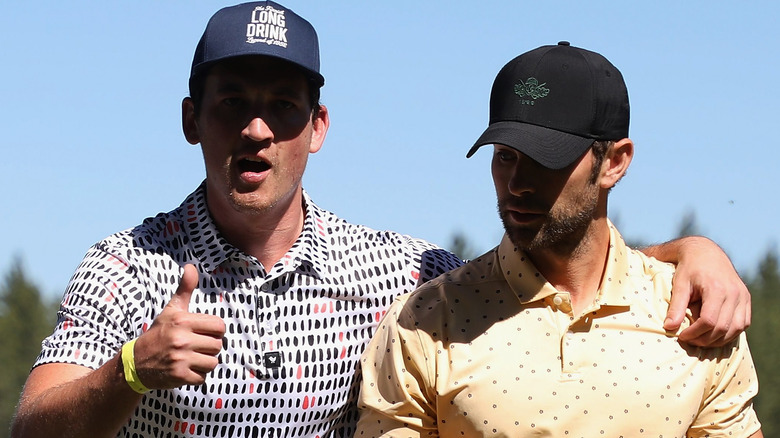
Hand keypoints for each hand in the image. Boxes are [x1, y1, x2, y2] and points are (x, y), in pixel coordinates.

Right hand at [133, 264, 225, 388]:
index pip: (219, 326)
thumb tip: (191, 266)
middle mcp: (181, 340)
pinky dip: (197, 376)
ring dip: (205, 362)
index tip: (203, 332)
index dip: (214, 330)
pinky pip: (203, 378)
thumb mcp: (171, 310)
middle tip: (195, 346)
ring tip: (191, 358)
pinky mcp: (179, 376)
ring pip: (213, 362)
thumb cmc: (159, 333)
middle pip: (217, 345)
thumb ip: (184, 289)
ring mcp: (180, 359)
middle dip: (209, 347)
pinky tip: (185, 369)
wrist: (135, 363)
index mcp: (182, 321)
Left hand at [662, 237, 750, 346]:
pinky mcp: (746, 299)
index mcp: (717, 288)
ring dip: (718, 340)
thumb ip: (676, 306)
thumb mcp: (679, 284)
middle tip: (690, 340)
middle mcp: (734, 293)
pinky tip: (715, 334)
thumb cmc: (689, 268)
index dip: (695, 333)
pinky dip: (730, 333)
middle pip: (723, 328)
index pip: (709, 321)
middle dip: (705, 339)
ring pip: (736, 329)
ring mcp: (743, 296)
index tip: (682, 336)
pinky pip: (743, 324)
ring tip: (700, 340)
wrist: (706, 253)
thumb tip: (669, 327)